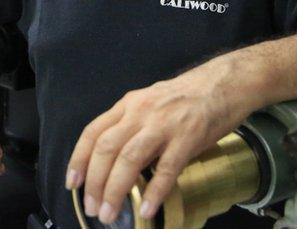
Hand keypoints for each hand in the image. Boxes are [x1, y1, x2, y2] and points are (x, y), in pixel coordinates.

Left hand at [65, 58, 258, 223]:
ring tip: (109, 213)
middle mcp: (140, 113)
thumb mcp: (149, 102)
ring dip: (115, 190)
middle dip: (94, 182)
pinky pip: (166, 169)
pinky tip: (147, 209)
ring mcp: (163, 125)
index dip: (78, 159)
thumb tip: (113, 159)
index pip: (93, 132)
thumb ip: (130, 125)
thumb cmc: (186, 96)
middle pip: (106, 149)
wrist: (224, 83)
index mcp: (128, 105)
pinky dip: (154, 191)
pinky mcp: (188, 138)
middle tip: (91, 207)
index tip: (72, 183)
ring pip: (129, 159)